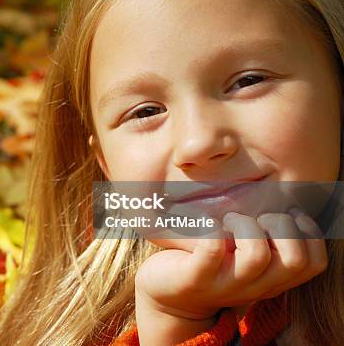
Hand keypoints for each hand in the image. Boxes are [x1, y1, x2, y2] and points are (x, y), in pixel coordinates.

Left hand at [134, 208, 326, 343]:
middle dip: (282, 225)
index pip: (315, 263)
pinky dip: (212, 229)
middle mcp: (256, 285)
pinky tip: (206, 223)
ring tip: (229, 220)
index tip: (286, 214)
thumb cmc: (213, 260)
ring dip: (245, 225)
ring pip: (257, 255)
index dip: (309, 232)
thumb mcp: (246, 251)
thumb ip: (268, 234)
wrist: (170, 292)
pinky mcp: (195, 278)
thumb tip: (286, 193)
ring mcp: (226, 284)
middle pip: (295, 259)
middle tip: (255, 217)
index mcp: (273, 278)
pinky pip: (212, 250)